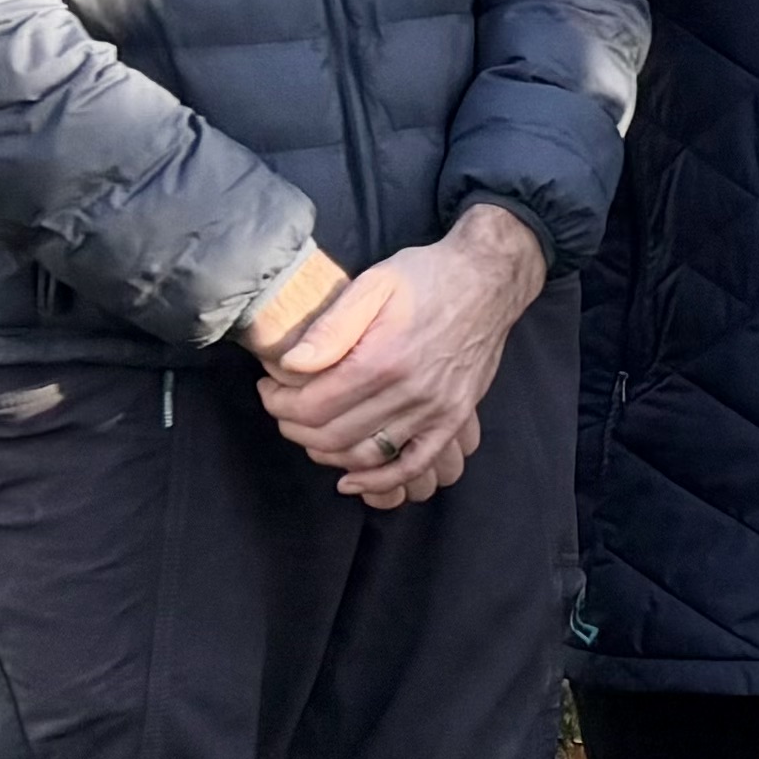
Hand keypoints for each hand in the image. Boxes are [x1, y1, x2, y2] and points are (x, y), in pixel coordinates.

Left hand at [255, 206, 543, 506]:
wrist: (489, 280)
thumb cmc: (428, 277)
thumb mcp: (373, 284)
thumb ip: (331, 327)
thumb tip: (290, 365)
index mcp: (384, 359)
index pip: (312, 405)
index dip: (278, 403)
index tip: (269, 388)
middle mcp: (410, 392)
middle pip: (332, 435)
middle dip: (294, 426)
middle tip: (284, 406)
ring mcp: (436, 410)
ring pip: (364, 455)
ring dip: (326, 451)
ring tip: (311, 429)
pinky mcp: (453, 418)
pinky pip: (414, 464)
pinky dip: (380, 482)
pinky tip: (352, 481)